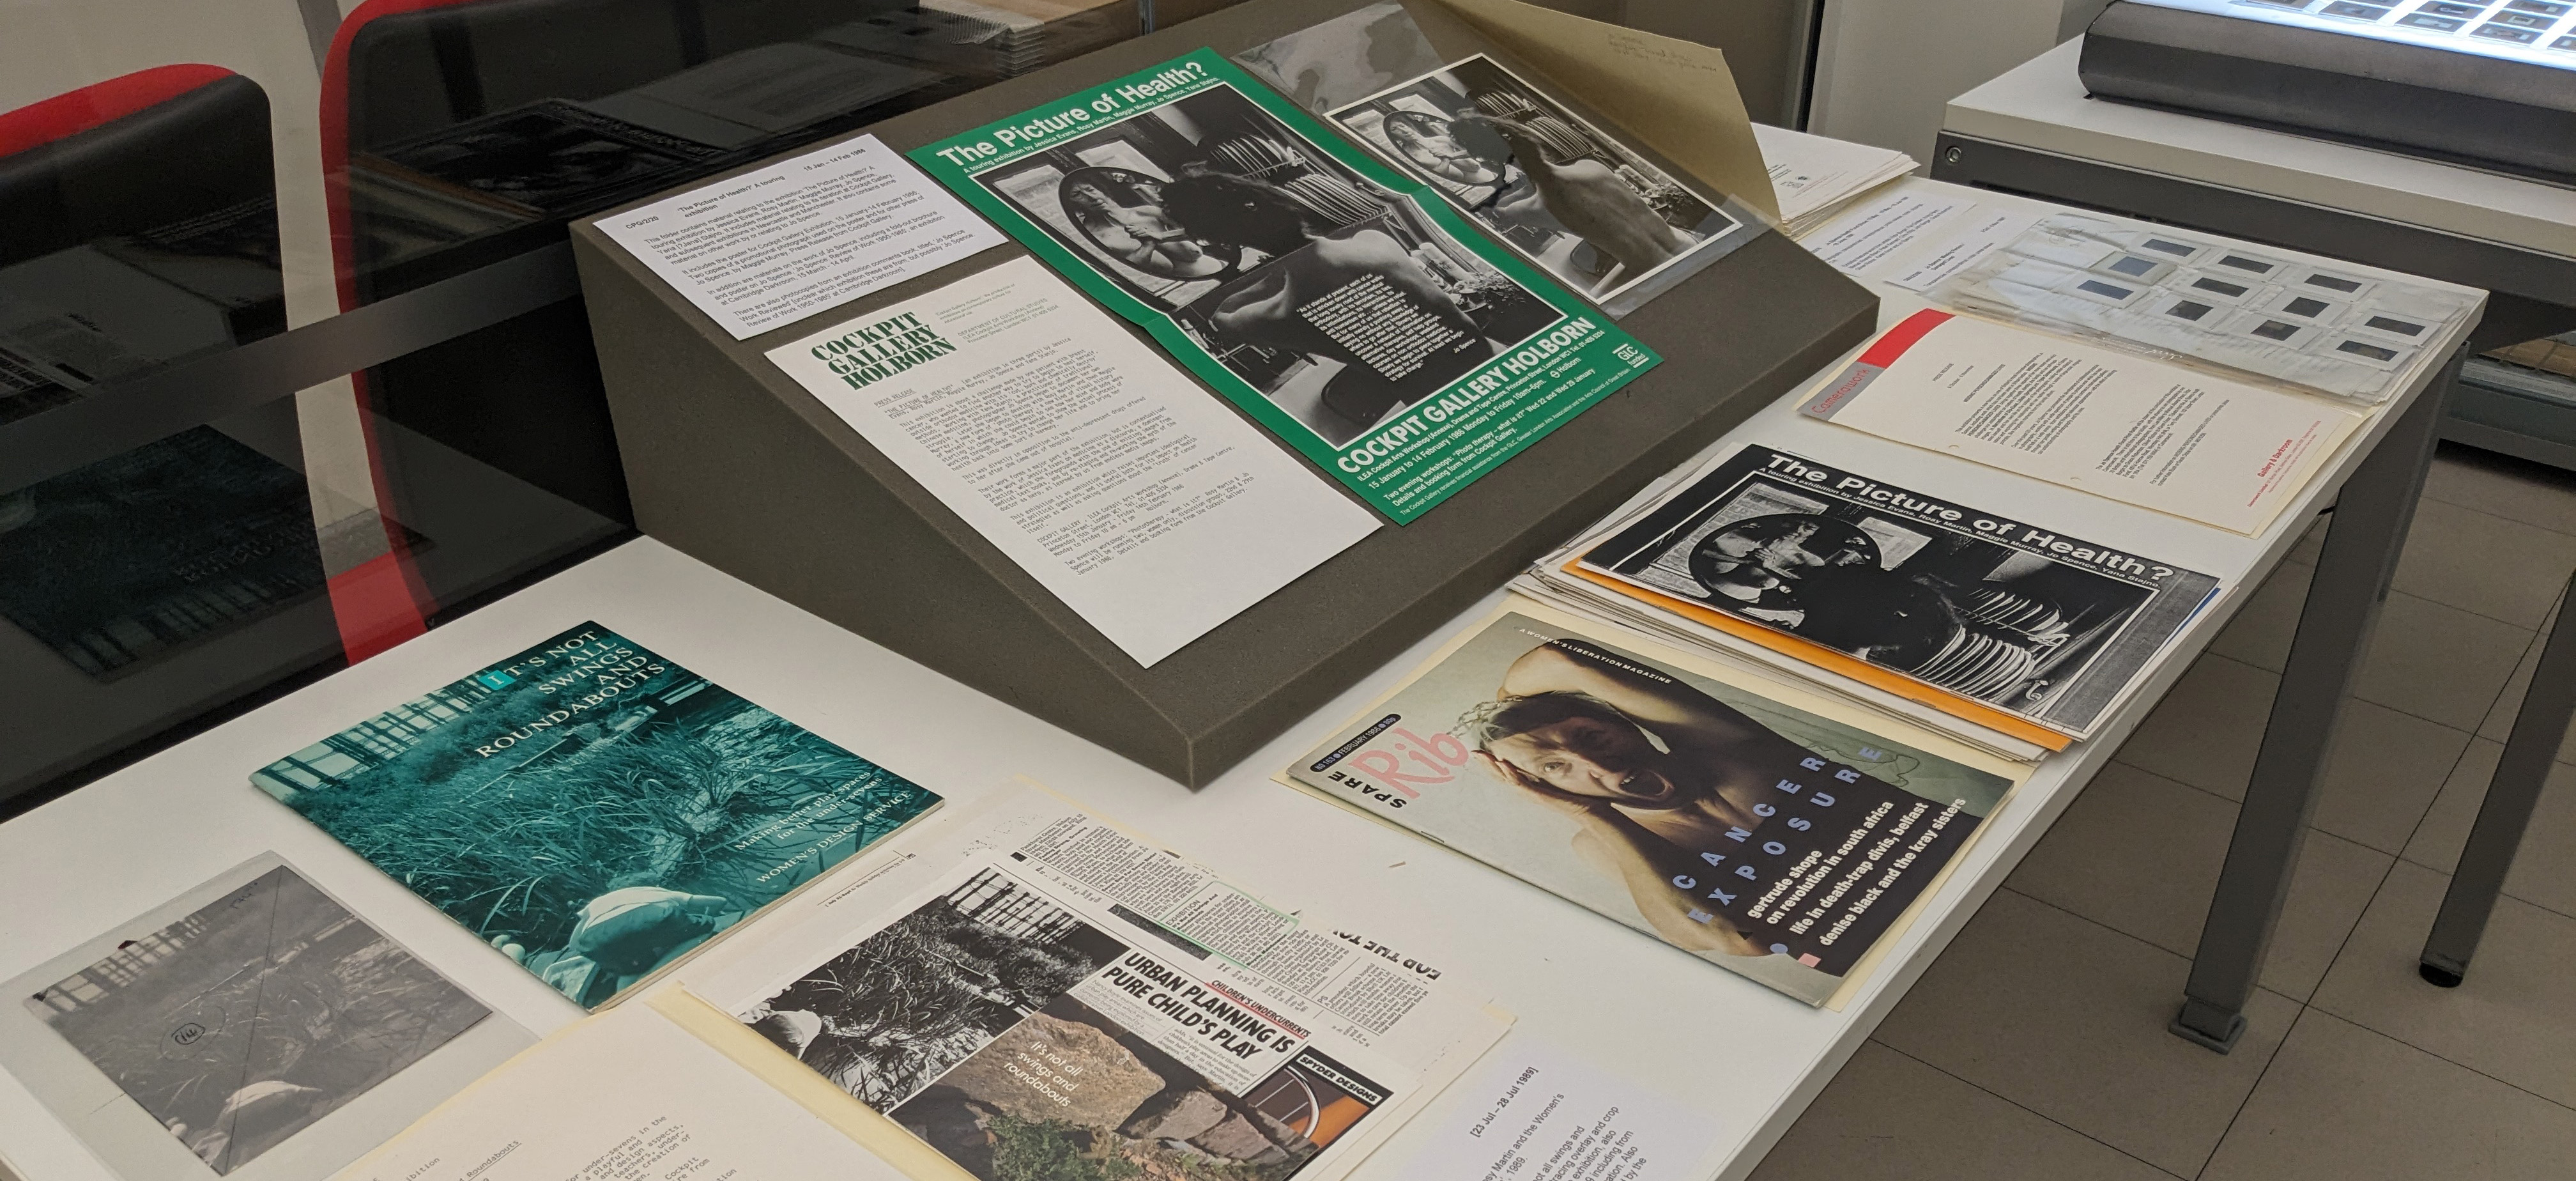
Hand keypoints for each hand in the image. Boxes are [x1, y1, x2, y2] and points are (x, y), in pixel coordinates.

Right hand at [1471, 750, 1606, 822]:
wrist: (1592, 815)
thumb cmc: (1580, 800)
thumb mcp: (1564, 782)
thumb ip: (1557, 773)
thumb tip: (1560, 757)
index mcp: (1532, 788)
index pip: (1508, 775)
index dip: (1494, 765)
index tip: (1482, 753)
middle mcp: (1529, 792)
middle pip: (1502, 778)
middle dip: (1487, 765)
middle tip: (1473, 752)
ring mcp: (1534, 795)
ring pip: (1508, 780)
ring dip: (1494, 767)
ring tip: (1482, 756)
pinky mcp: (1541, 796)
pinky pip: (1522, 784)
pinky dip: (1512, 774)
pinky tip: (1503, 763)